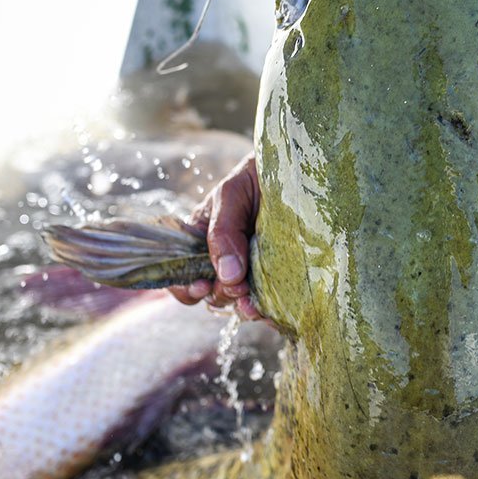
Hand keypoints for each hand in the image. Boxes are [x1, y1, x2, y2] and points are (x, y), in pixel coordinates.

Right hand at [168, 153, 263, 319]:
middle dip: (221, 293)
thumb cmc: (256, 176)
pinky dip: (266, 311)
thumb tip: (226, 275)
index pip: (182, 273)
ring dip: (242, 307)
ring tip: (252, 305)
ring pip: (238, 300)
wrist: (295, 167)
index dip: (186, 287)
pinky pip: (267, 301)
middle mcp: (224, 257)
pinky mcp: (276, 273)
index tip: (201, 286)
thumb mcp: (232, 195)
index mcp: (202, 239)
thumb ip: (223, 231)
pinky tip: (270, 311)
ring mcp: (251, 267)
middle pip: (212, 292)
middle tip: (237, 286)